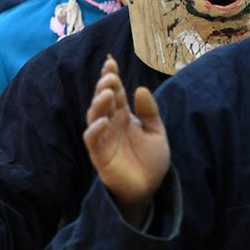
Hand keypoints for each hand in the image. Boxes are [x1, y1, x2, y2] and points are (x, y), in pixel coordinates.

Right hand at [84, 56, 169, 225]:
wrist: (150, 188)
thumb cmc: (151, 160)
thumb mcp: (156, 131)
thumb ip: (149, 111)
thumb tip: (140, 88)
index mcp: (124, 115)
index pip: (115, 92)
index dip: (111, 76)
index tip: (110, 62)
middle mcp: (111, 124)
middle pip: (103, 100)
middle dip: (104, 86)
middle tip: (109, 76)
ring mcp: (104, 138)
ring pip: (94, 116)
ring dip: (98, 103)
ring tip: (107, 92)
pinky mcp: (100, 155)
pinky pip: (92, 140)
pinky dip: (95, 129)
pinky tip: (103, 120)